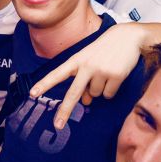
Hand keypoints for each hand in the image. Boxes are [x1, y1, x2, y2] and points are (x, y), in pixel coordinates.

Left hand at [30, 23, 147, 129]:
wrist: (128, 36)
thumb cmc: (105, 49)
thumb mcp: (90, 61)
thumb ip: (83, 80)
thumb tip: (85, 102)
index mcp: (76, 60)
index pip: (57, 74)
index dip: (44, 84)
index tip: (32, 94)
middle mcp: (86, 66)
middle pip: (73, 93)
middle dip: (65, 110)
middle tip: (58, 125)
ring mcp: (101, 71)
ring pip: (95, 95)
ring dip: (99, 89)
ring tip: (105, 72)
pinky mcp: (116, 75)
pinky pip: (109, 94)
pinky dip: (111, 90)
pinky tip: (115, 75)